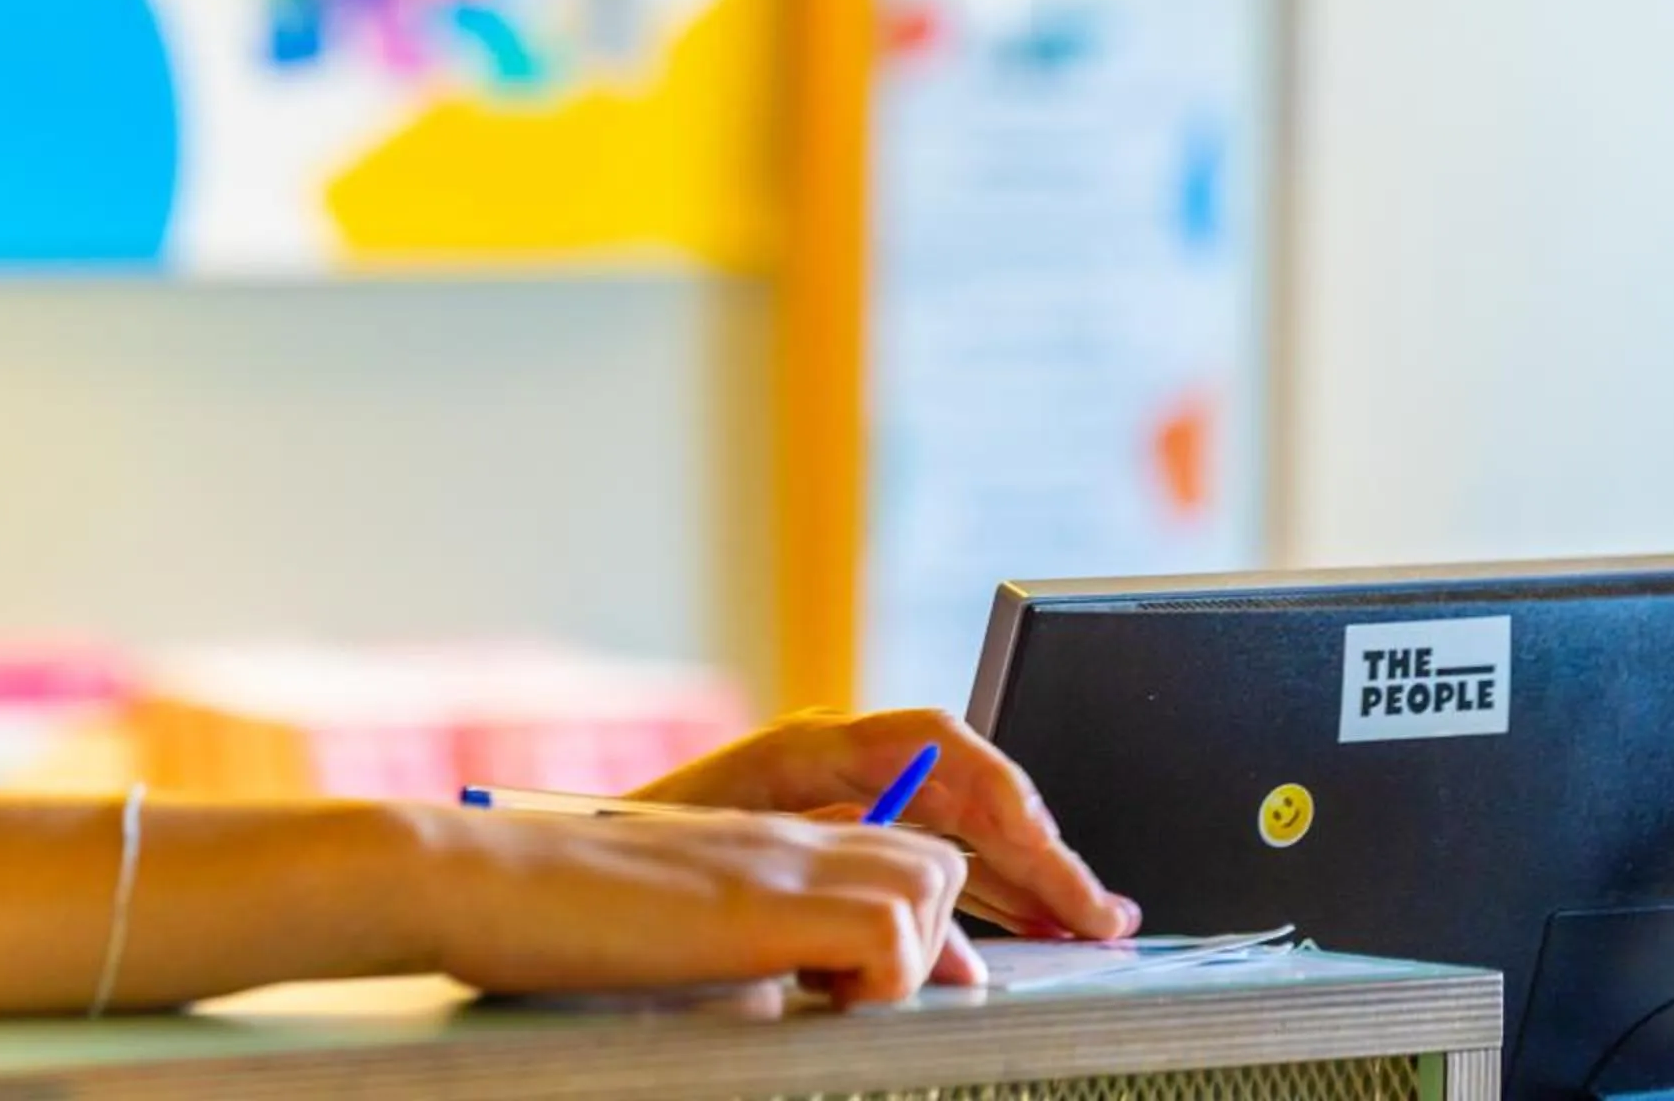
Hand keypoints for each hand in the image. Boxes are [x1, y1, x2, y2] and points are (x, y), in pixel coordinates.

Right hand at [412, 802, 976, 1006]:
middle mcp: (780, 838)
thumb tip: (786, 1001)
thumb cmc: (538, 918)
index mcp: (755, 844)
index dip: (910, 925)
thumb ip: (736, 956)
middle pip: (934, 859)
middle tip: (856, 999)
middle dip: (930, 938)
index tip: (863, 991)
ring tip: (828, 998)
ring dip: (907, 952)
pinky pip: (890, 931)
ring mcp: (776, 860)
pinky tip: (809, 1000)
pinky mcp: (763, 902)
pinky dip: (878, 978)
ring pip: (934, 878)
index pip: (892, 855)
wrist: (473, 878)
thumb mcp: (661, 936)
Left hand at [628, 707, 1138, 942]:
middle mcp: (837, 769)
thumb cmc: (631, 847)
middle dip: (1038, 851)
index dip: (1001, 792)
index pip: (936, 742)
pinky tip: (1018, 930)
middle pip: (964, 794)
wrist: (574, 871)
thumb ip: (818, 852)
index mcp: (810, 748)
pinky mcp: (838, 847)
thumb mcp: (724, 838)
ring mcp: (842, 807)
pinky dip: (979, 896)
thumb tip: (915, 891)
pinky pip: (929, 862)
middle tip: (1099, 912)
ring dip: (1022, 878)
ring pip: (958, 834)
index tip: (1040, 846)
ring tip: (1084, 923)